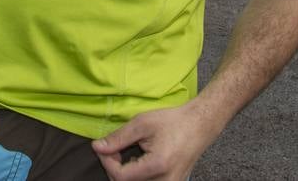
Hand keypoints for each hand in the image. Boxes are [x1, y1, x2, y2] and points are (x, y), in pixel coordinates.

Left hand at [92, 102, 217, 180]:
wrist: (199, 126)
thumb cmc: (173, 122)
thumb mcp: (142, 124)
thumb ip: (119, 138)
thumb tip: (97, 147)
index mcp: (157, 166)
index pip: (121, 177)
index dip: (107, 163)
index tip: (104, 148)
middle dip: (114, 169)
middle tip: (115, 150)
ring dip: (125, 175)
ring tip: (128, 156)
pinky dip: (136, 178)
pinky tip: (138, 163)